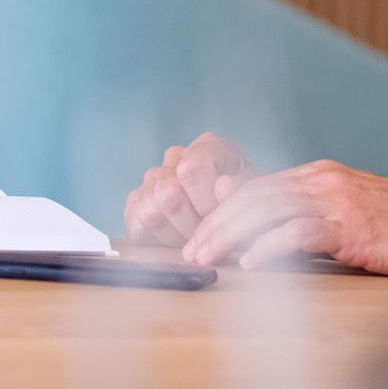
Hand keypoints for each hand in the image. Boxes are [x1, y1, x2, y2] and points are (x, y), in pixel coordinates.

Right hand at [121, 133, 253, 257]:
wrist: (229, 225)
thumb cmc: (243, 210)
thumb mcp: (252, 201)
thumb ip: (242, 191)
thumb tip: (223, 186)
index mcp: (208, 147)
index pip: (193, 167)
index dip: (206, 201)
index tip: (222, 219)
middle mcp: (176, 157)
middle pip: (169, 192)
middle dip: (193, 224)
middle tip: (211, 237)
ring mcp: (152, 179)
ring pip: (151, 209)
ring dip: (177, 234)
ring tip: (197, 240)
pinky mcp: (135, 205)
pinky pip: (137, 223)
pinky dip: (159, 240)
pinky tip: (178, 241)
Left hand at [178, 160, 387, 277]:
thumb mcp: (347, 217)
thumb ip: (310, 222)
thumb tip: (266, 245)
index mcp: (317, 178)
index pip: (257, 189)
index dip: (224, 212)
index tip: (200, 237)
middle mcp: (321, 182)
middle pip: (253, 196)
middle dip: (216, 224)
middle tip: (191, 251)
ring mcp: (335, 200)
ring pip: (267, 209)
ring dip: (231, 235)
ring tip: (208, 258)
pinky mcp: (350, 225)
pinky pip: (300, 232)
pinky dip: (270, 247)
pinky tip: (251, 264)